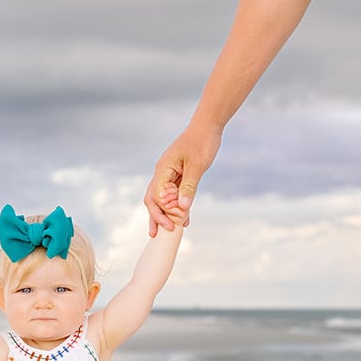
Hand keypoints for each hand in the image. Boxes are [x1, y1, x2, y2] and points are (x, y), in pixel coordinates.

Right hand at [144, 120, 221, 235]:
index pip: (156, 195)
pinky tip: (184, 218)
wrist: (208, 126)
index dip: (163, 211)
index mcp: (163, 169)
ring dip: (162, 214)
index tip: (175, 222)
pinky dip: (176, 206)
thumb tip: (182, 209)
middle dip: (155, 217)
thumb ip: (189, 187)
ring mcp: (169, 173)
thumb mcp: (197, 166)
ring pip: (161, 198)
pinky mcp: (178, 174)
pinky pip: (174, 194)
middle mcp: (162, 172)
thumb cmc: (202, 142)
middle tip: (157, 234)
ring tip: (164, 232)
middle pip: (152, 198)